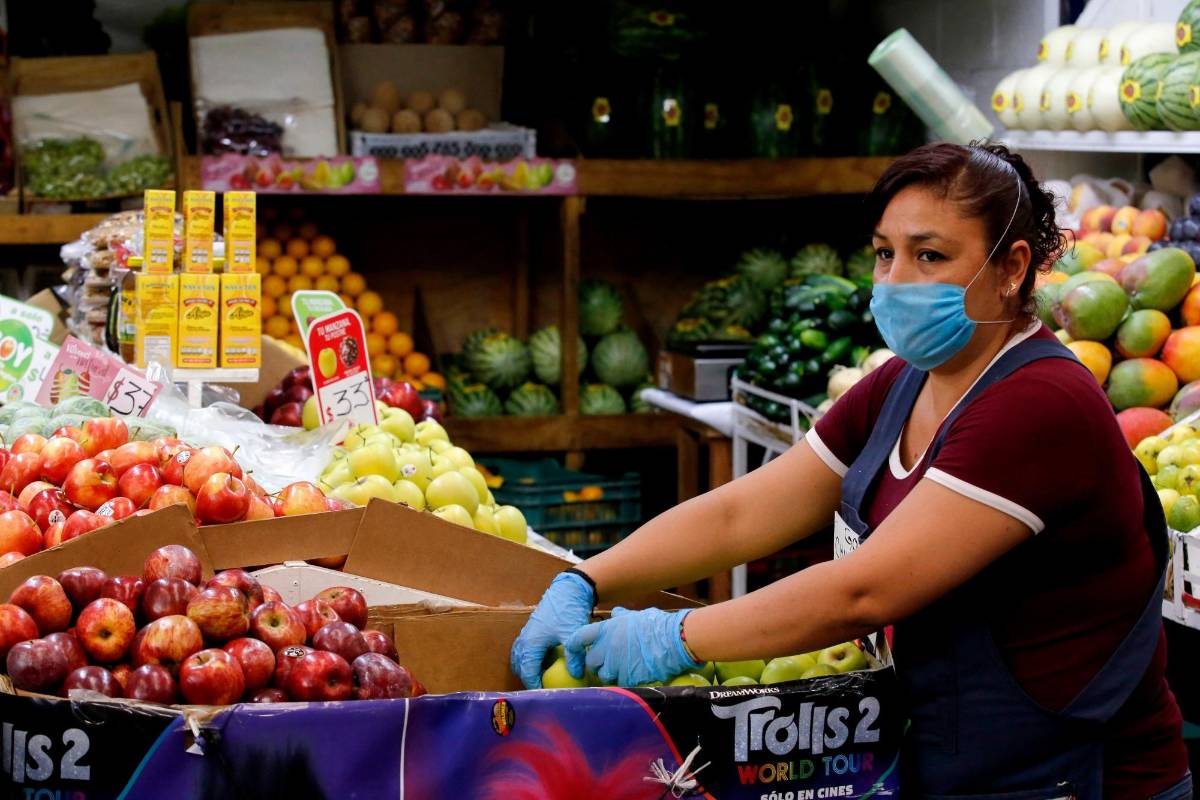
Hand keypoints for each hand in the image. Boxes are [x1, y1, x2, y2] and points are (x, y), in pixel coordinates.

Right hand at [510, 571, 594, 688]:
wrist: (567, 589)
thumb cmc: (568, 610)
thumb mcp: (572, 634)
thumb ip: (574, 656)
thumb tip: (576, 676)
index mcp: (531, 643)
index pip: (527, 672)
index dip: (534, 686)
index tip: (545, 696)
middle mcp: (524, 639)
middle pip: (520, 667)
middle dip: (529, 679)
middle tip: (544, 689)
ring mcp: (526, 633)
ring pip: (520, 658)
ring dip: (528, 669)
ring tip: (543, 678)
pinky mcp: (531, 629)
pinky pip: (524, 650)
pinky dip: (530, 659)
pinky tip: (545, 662)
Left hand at [566, 607, 700, 686]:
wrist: (674, 640)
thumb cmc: (657, 625)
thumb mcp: (636, 616)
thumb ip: (622, 617)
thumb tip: (615, 614)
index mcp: (606, 629)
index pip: (578, 638)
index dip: (573, 648)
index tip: (574, 656)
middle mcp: (607, 647)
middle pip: (590, 662)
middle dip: (597, 664)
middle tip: (609, 662)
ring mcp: (616, 664)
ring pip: (604, 675)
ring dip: (611, 674)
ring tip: (625, 668)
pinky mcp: (628, 678)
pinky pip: (620, 684)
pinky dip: (624, 681)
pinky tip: (635, 674)